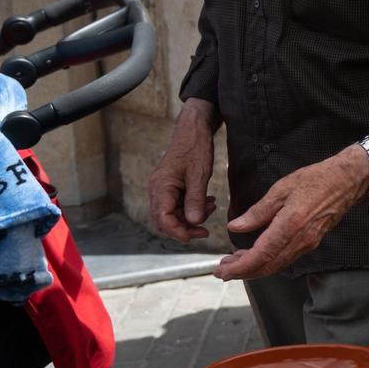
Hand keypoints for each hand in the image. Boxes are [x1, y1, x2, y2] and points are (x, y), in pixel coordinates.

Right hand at [148, 99, 218, 241]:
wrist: (193, 130)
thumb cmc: (195, 149)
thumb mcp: (200, 175)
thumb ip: (195, 200)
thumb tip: (193, 222)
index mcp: (161, 187)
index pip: (163, 219)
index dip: (177, 232)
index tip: (195, 237)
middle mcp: (157, 190)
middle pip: (165, 220)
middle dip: (185, 228)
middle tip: (206, 231)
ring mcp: (163, 189)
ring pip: (172, 214)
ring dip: (191, 217)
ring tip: (211, 208)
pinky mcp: (170, 187)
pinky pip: (178, 204)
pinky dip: (192, 208)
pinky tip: (207, 203)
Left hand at [215, 147, 368, 280]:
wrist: (348, 180)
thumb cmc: (317, 179)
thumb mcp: (282, 189)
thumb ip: (258, 211)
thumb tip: (236, 227)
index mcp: (291, 225)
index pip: (261, 255)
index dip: (240, 267)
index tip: (222, 271)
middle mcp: (301, 239)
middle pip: (268, 266)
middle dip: (243, 272)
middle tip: (221, 271)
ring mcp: (308, 242)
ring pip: (277, 265)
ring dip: (254, 268)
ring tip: (234, 262)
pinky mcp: (312, 241)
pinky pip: (286, 258)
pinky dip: (268, 261)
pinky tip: (256, 255)